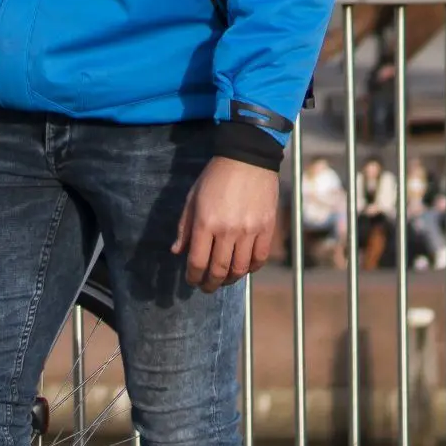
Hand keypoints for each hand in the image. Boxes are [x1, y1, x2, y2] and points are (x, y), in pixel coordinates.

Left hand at [174, 157, 280, 292]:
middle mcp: (228, 230)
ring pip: (241, 269)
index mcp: (206, 223)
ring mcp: (250, 230)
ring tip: (224, 280)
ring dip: (230, 280)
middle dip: (210, 284)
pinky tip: (244, 268)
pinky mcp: (267, 228)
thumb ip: (185, 227)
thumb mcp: (192, 199)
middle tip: (207, 287)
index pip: (198, 262)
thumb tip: (178, 252)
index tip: (192, 280)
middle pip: (219, 270)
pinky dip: (251, 268)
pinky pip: (260, 258)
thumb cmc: (215, 177)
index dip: (193, 277)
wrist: (248, 158)